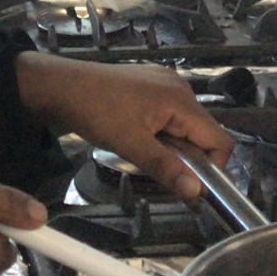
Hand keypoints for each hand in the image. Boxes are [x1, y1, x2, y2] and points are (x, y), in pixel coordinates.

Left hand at [14, 53, 233, 200]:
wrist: (57, 86)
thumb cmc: (94, 110)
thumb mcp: (129, 143)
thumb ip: (165, 167)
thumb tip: (197, 192)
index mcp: (180, 98)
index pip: (219, 140)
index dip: (213, 168)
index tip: (192, 187)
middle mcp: (178, 87)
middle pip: (202, 133)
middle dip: (188, 158)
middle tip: (159, 170)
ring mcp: (162, 84)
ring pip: (183, 127)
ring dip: (171, 147)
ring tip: (142, 153)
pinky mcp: (147, 87)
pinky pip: (167, 117)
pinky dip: (160, 134)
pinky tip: (137, 138)